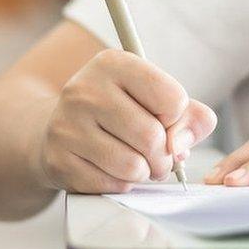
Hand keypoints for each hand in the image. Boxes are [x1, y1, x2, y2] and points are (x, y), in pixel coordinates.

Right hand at [36, 49, 216, 193]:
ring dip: (144, 172)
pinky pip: (111, 185)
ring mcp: (67, 125)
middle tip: (157, 156)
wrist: (61, 127)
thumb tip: (181, 145)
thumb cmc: (118, 111)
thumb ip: (189, 116)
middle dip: (164, 156)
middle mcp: (85, 89)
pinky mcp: (58, 159)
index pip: (172, 98)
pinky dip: (121, 184)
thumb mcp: (154, 98)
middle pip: (152, 137)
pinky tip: (111, 169)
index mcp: (112, 63)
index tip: (162, 119)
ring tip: (136, 163)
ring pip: (133, 166)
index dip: (176, 118)